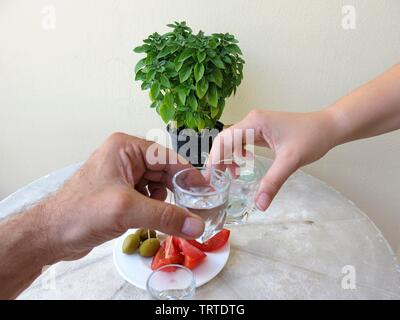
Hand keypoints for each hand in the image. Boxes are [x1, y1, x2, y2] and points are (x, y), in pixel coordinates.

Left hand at [43, 133, 204, 260]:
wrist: (51, 235)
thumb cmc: (79, 213)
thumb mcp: (127, 210)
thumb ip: (165, 215)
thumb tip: (195, 224)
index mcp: (125, 148)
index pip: (167, 157)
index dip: (188, 174)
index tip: (204, 191)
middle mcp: (125, 158)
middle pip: (164, 172)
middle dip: (177, 191)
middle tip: (194, 209)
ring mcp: (122, 176)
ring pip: (157, 186)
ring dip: (165, 202)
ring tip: (167, 216)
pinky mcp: (120, 193)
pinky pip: (147, 197)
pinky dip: (154, 208)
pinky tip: (151, 219)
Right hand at [209, 109, 337, 210]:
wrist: (328, 127)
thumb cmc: (311, 137)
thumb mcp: (290, 161)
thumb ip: (273, 182)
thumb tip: (259, 204)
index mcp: (254, 123)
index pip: (224, 140)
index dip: (214, 159)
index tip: (210, 178)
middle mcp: (251, 121)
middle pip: (224, 140)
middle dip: (218, 160)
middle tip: (216, 181)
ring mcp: (256, 125)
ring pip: (232, 141)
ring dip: (227, 158)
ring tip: (232, 175)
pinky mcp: (261, 131)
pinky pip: (242, 142)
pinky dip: (238, 154)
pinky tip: (244, 165)